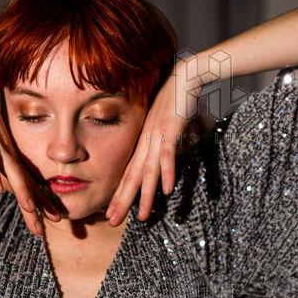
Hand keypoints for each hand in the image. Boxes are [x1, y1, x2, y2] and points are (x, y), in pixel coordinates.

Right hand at [0, 64, 59, 235]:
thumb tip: (3, 185)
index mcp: (11, 156)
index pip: (29, 183)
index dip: (41, 202)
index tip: (53, 219)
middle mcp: (8, 153)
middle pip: (25, 184)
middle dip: (36, 207)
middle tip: (48, 226)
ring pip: (12, 173)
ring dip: (22, 193)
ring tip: (31, 210)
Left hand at [106, 66, 200, 224]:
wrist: (185, 76)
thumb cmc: (177, 101)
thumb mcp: (167, 128)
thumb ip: (166, 146)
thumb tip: (168, 164)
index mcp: (143, 143)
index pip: (128, 173)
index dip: (120, 194)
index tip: (112, 212)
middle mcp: (146, 142)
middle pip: (132, 176)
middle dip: (123, 201)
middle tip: (113, 221)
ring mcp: (157, 136)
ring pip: (148, 171)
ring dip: (145, 195)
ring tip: (142, 217)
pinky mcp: (171, 129)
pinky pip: (168, 154)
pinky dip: (167, 172)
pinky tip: (167, 190)